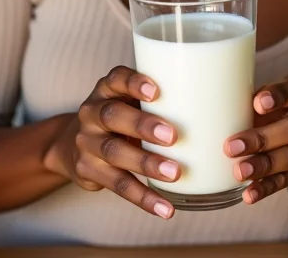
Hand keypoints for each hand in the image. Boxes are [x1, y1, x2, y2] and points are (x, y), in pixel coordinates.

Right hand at [43, 66, 179, 218]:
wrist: (74, 144)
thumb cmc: (121, 117)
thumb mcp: (129, 100)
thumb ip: (158, 99)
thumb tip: (214, 104)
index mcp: (106, 89)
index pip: (116, 79)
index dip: (134, 83)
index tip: (156, 91)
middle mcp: (92, 112)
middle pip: (113, 115)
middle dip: (143, 126)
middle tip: (173, 136)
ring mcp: (87, 142)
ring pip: (114, 152)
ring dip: (146, 163)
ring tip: (174, 173)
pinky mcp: (87, 171)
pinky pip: (117, 185)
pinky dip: (143, 198)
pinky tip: (165, 207)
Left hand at [224, 72, 287, 204]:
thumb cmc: (280, 108)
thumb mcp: (272, 95)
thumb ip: (253, 99)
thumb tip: (216, 106)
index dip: (280, 96)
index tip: (257, 103)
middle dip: (263, 138)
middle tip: (232, 146)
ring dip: (263, 165)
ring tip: (239, 171)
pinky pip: (287, 180)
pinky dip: (267, 188)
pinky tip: (249, 193)